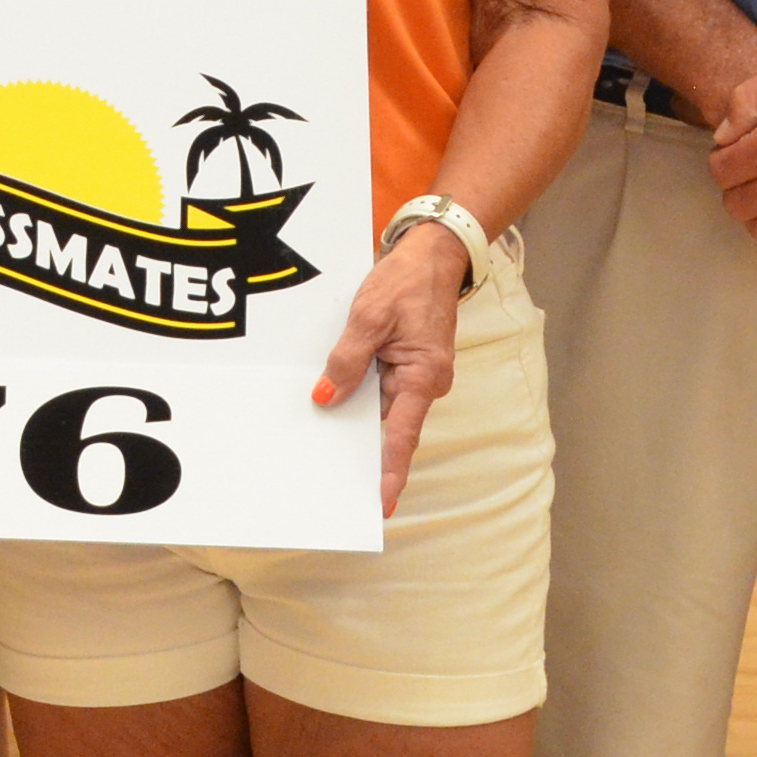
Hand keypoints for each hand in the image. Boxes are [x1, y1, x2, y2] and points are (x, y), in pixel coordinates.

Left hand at [313, 221, 468, 513]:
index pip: (402, 435)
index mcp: (423, 376)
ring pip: (382, 409)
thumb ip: (347, 361)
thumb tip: (326, 399)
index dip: (390, 471)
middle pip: (390, 428)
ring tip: (325, 444)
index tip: (381, 502)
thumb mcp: (369, 318)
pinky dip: (361, 397)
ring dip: (358, 420)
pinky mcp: (407, 365)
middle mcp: (424, 383)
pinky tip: (336, 401)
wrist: (432, 254)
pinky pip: (382, 390)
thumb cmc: (407, 281)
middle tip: (334, 484)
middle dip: (364, 452)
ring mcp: (416, 376)